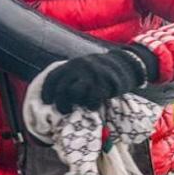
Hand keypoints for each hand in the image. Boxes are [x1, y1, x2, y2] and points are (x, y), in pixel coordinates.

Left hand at [41, 47, 155, 113]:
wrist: (126, 63)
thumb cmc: (102, 71)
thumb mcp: (84, 68)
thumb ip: (72, 77)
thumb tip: (57, 95)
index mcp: (72, 64)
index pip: (53, 77)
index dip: (47, 91)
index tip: (47, 101)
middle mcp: (79, 67)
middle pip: (61, 88)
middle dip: (60, 103)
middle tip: (64, 110)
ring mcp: (91, 74)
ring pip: (74, 93)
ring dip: (75, 104)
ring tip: (80, 108)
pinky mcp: (103, 82)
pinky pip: (92, 99)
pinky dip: (91, 105)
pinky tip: (94, 107)